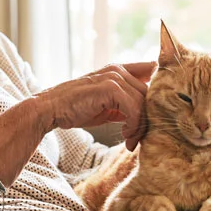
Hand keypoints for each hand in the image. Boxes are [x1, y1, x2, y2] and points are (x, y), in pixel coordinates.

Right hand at [33, 62, 155, 150]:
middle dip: (147, 118)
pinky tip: (125, 135)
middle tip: (136, 138)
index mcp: (118, 70)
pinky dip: (133, 125)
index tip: (157, 113)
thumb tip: (145, 117)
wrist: (51, 110)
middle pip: (150, 93)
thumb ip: (126, 105)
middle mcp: (118, 70)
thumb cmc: (76, 109)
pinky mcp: (110, 88)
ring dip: (140, 126)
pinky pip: (134, 108)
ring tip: (130, 140)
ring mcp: (114, 77)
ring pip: (144, 103)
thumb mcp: (107, 106)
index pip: (151, 70)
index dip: (159, 88)